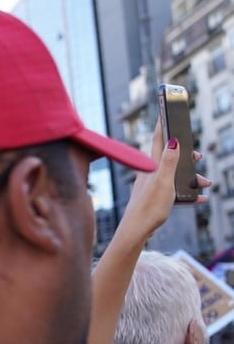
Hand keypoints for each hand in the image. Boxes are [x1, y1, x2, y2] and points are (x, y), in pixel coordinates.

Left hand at [120, 120, 210, 237]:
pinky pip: (175, 192)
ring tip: (206, 183)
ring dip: (192, 178)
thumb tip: (174, 141)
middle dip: (186, 156)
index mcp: (151, 166)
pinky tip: (200, 199)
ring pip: (176, 176)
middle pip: (170, 157)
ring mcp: (152, 186)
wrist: (136, 231)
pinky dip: (188, 194)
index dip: (164, 125)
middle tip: (198, 155)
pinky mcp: (155, 198)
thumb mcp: (164, 182)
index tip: (166, 111)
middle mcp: (150, 173)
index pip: (158, 140)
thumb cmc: (149, 207)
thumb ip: (170, 161)